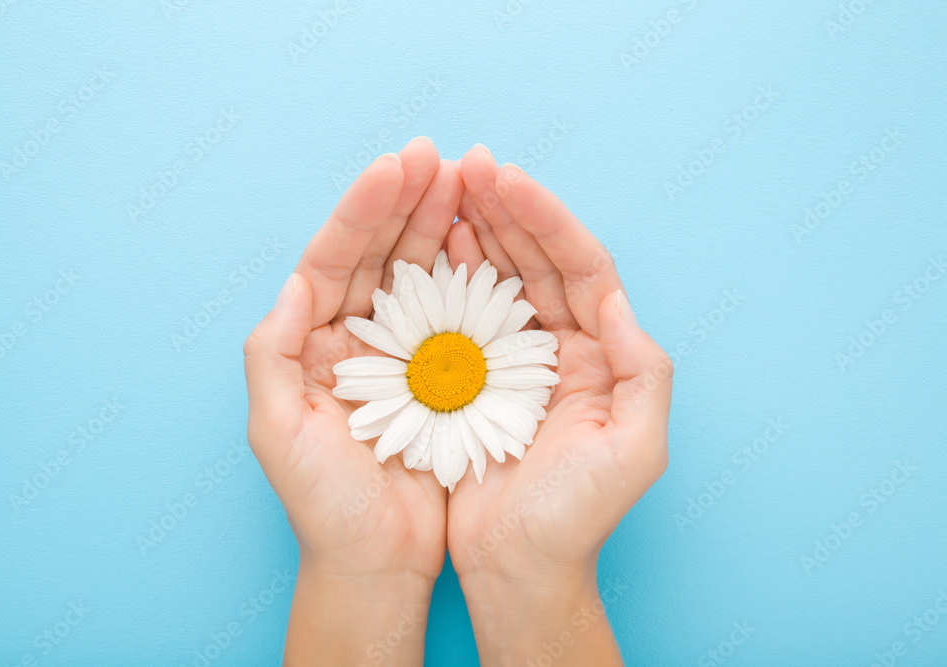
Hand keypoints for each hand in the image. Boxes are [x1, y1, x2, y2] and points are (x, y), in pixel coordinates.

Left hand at [243, 137, 462, 664]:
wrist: (377, 561)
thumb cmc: (323, 505)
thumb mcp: (277, 431)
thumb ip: (273, 353)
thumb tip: (294, 282)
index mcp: (310, 342)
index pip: (333, 259)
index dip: (363, 211)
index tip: (396, 167)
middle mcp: (351, 338)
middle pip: (378, 253)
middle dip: (405, 202)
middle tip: (438, 158)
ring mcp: (397, 353)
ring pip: (417, 273)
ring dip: (439, 225)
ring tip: (465, 181)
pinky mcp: (439, 375)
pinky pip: (454, 314)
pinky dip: (468, 276)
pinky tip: (485, 242)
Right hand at [444, 145, 673, 664]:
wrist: (519, 567)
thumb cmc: (576, 517)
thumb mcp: (634, 450)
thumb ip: (642, 373)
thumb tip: (621, 300)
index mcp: (606, 354)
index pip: (582, 267)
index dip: (546, 219)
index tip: (507, 178)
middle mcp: (567, 346)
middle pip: (540, 259)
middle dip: (508, 208)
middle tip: (469, 163)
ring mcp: (521, 359)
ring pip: (502, 277)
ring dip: (479, 229)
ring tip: (449, 186)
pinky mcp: (479, 377)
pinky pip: (465, 313)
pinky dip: (451, 275)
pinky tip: (434, 244)